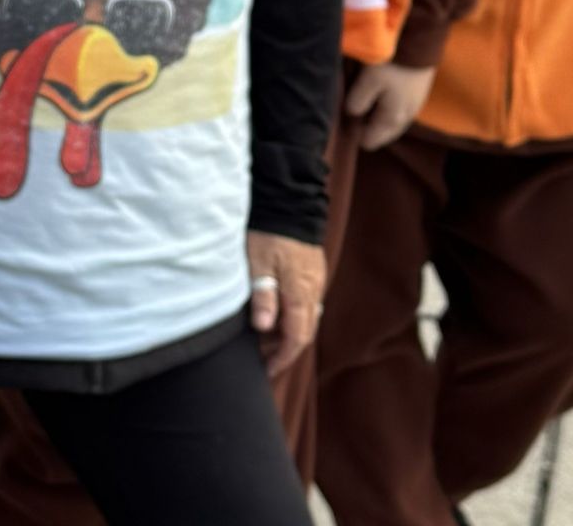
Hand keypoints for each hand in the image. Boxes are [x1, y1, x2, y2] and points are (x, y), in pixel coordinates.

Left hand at [246, 230, 325, 374]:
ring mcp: (315, 282)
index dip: (283, 358)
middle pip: (304, 331)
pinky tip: (274, 312)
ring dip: (287, 332)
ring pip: (306, 318)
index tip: (268, 370)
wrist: (289, 201)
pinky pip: (306, 303)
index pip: (297, 338)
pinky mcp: (312, 272)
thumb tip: (264, 328)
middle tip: (262, 358)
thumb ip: (263, 295)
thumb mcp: (258, 262)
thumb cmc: (269, 231)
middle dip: (285, 350)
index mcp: (300, 293)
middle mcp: (313, 291)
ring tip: (263, 337)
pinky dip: (291, 315)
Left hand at [345, 60, 436, 150]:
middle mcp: (406, 118)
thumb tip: (352, 113)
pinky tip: (380, 96)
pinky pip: (400, 110)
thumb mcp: (369, 81)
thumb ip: (358, 101)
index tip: (343, 122)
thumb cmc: (393, 63)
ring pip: (393, 122)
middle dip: (368, 127)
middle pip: (384, 133)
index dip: (355, 135)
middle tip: (351, 113)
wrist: (422, 44)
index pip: (371, 141)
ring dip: (378, 117)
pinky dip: (388, 108)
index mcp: (393, 119)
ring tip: (364, 104)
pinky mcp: (418, 93)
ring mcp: (415, 106)